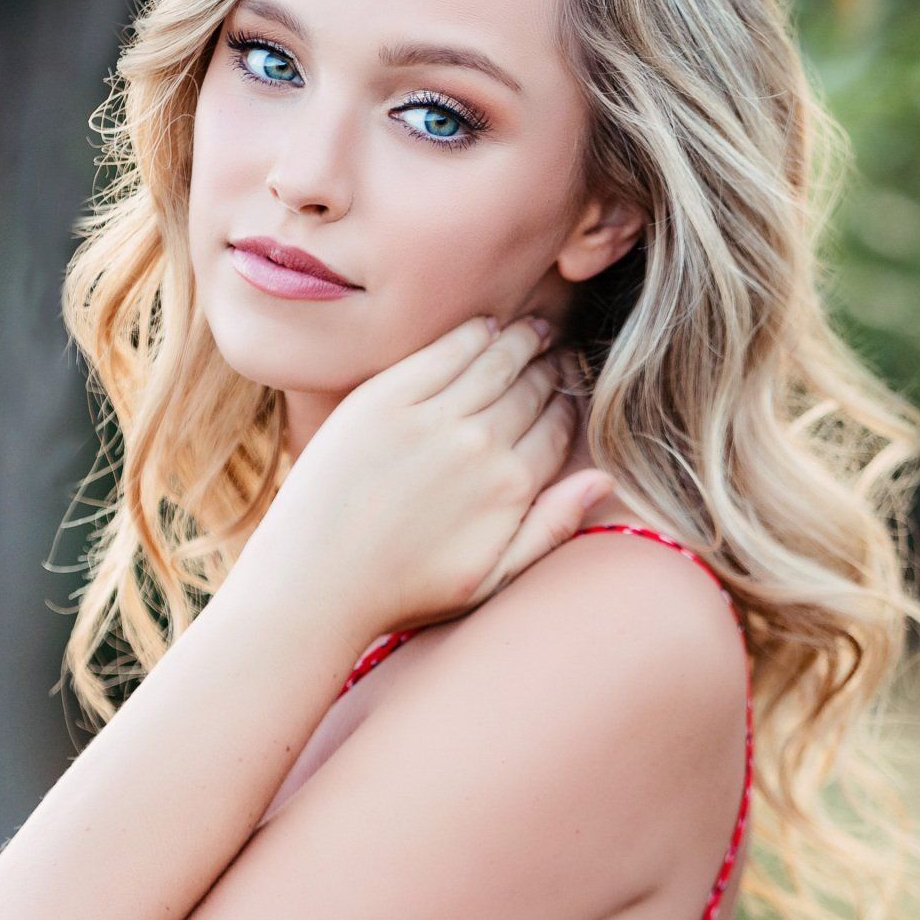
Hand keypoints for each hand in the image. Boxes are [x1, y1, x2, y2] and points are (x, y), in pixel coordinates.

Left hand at [239, 313, 613, 642]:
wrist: (315, 582)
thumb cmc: (404, 592)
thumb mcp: (491, 580)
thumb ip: (552, 528)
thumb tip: (604, 479)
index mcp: (510, 489)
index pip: (558, 426)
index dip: (567, 402)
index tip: (569, 385)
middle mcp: (479, 446)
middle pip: (531, 388)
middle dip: (550, 365)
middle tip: (556, 348)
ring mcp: (431, 418)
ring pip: (495, 361)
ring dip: (520, 340)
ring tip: (531, 330)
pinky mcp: (385, 398)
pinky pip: (444, 350)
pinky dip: (472, 333)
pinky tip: (485, 327)